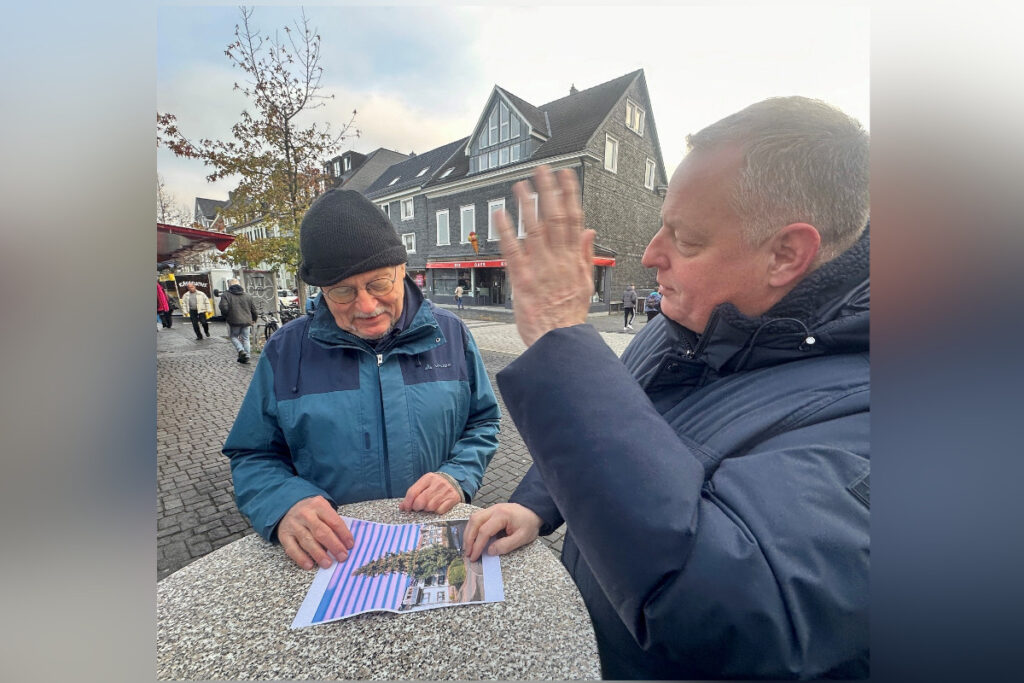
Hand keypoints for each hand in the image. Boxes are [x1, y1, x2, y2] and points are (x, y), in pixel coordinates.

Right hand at [277, 496, 354, 569]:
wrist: (287, 505)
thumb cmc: (311, 511)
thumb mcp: (323, 509)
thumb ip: (333, 522)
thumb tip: (345, 543)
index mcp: (318, 505)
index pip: (334, 521)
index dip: (343, 534)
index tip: (350, 545)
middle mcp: (305, 514)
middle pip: (321, 532)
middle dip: (334, 546)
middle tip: (342, 557)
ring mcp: (293, 525)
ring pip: (307, 541)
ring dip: (319, 554)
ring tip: (328, 563)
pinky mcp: (284, 535)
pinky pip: (292, 549)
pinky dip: (301, 558)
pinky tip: (310, 565)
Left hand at [399, 472, 461, 513]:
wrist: (455, 482)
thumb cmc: (435, 486)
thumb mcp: (424, 485)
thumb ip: (413, 494)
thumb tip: (402, 507)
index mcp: (428, 478)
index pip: (413, 492)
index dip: (407, 503)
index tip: (406, 509)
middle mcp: (437, 483)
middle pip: (420, 501)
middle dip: (417, 507)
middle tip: (418, 508)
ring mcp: (446, 491)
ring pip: (430, 507)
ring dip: (427, 510)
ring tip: (429, 506)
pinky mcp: (453, 498)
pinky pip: (439, 511)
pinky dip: (437, 511)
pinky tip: (437, 507)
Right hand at [463, 503, 542, 561]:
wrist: (534, 511)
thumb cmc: (529, 524)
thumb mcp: (522, 538)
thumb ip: (506, 545)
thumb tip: (489, 551)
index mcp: (502, 515)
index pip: (484, 530)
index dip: (477, 545)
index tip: (474, 557)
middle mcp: (494, 509)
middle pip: (475, 521)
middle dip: (468, 538)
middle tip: (468, 553)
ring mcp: (491, 508)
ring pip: (473, 518)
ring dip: (468, 533)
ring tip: (468, 547)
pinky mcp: (490, 511)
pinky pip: (477, 518)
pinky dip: (472, 528)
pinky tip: (472, 538)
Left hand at [494, 165, 595, 346]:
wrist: (559, 341)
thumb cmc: (569, 316)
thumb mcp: (586, 284)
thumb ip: (586, 255)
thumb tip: (590, 232)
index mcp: (574, 259)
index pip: (574, 219)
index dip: (569, 195)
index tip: (565, 176)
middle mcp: (558, 260)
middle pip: (554, 218)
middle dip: (548, 191)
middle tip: (542, 170)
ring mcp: (540, 268)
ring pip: (534, 229)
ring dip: (527, 205)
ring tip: (521, 185)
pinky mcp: (522, 279)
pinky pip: (513, 251)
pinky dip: (506, 231)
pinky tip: (500, 214)